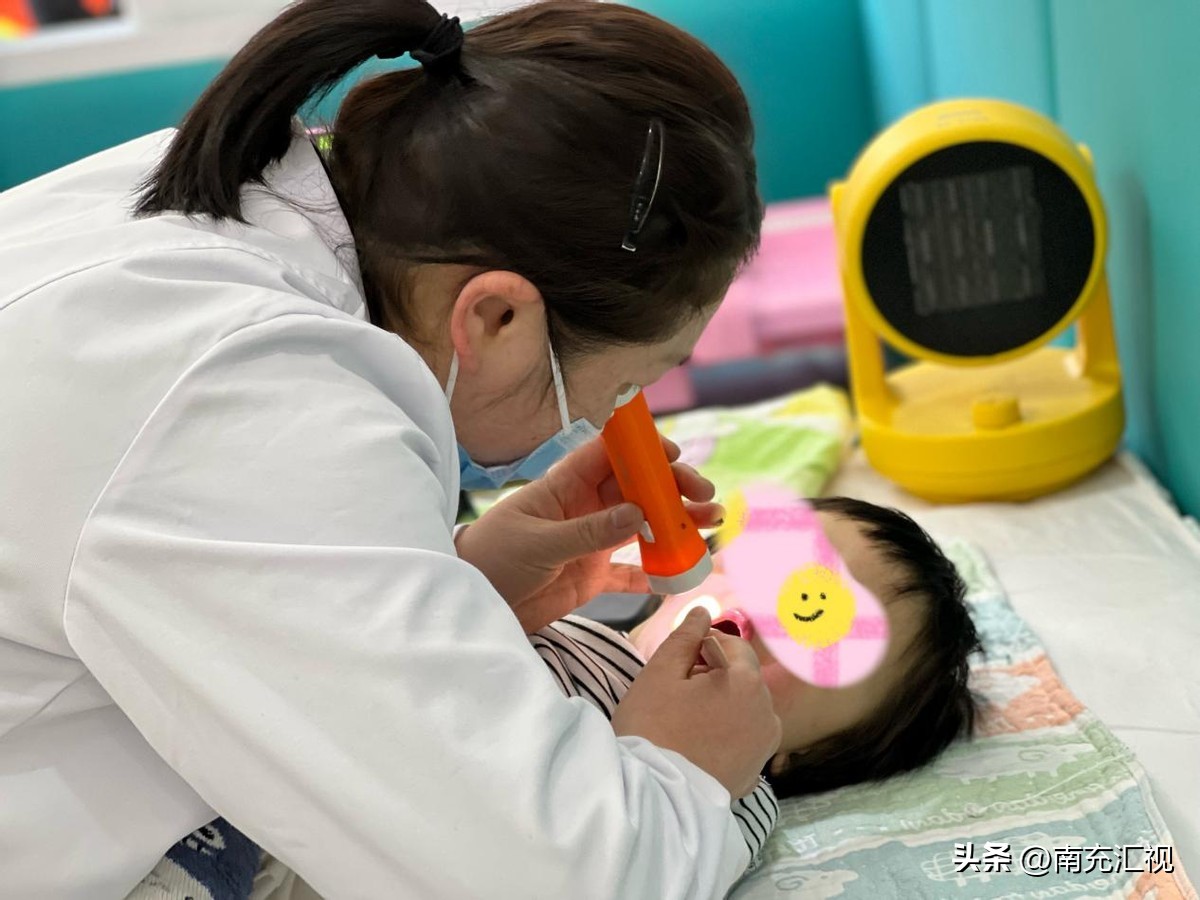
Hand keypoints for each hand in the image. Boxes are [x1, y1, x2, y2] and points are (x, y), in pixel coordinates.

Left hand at [453, 435, 722, 632]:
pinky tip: (683, 573)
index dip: (642, 449)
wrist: (472, 604)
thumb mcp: (538, 544)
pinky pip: (632, 569)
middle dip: (672, 488)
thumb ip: (588, 531)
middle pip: (636, 487)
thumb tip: (638, 513)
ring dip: (675, 523)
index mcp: (565, 486)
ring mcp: (590, 541)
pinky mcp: (592, 575)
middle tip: (704, 497)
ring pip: (642, 524)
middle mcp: (583, 508)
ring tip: (710, 525)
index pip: (609, 453)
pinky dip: (657, 571)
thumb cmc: (492, 560)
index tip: (674, 456)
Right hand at [611, 608, 781, 798]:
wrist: (651, 797)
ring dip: (721, 704)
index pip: (733, 645)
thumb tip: (703, 612)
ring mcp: (765, 747)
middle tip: (677, 692)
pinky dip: (727, 734)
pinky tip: (698, 744)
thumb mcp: (660, 673)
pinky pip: (743, 739)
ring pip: (744, 708)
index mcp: (748, 683)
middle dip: (714, 675)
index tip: (678, 662)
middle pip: (741, 677)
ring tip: (686, 719)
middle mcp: (768, 713)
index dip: (704, 647)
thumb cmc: (651, 728)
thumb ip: (686, 636)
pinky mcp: (756, 773)